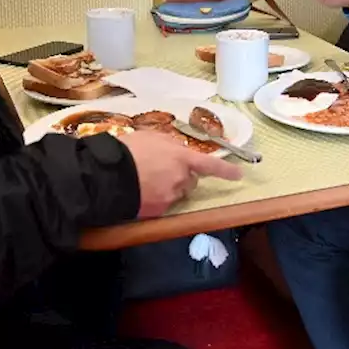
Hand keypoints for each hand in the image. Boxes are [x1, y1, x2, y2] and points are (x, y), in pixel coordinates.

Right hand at [116, 132, 242, 218]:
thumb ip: (169, 144)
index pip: (210, 165)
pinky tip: (141, 191)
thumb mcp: (151, 137)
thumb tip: (176, 150)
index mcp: (182, 158)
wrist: (109, 174)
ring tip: (147, 179)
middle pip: (190, 181)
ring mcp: (170, 197)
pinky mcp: (157, 211)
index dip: (226, 170)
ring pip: (176, 193)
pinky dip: (155, 199)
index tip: (239, 175)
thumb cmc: (129, 150)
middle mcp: (181, 179)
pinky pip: (162, 205)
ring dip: (168, 188)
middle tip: (162, 170)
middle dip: (182, 177)